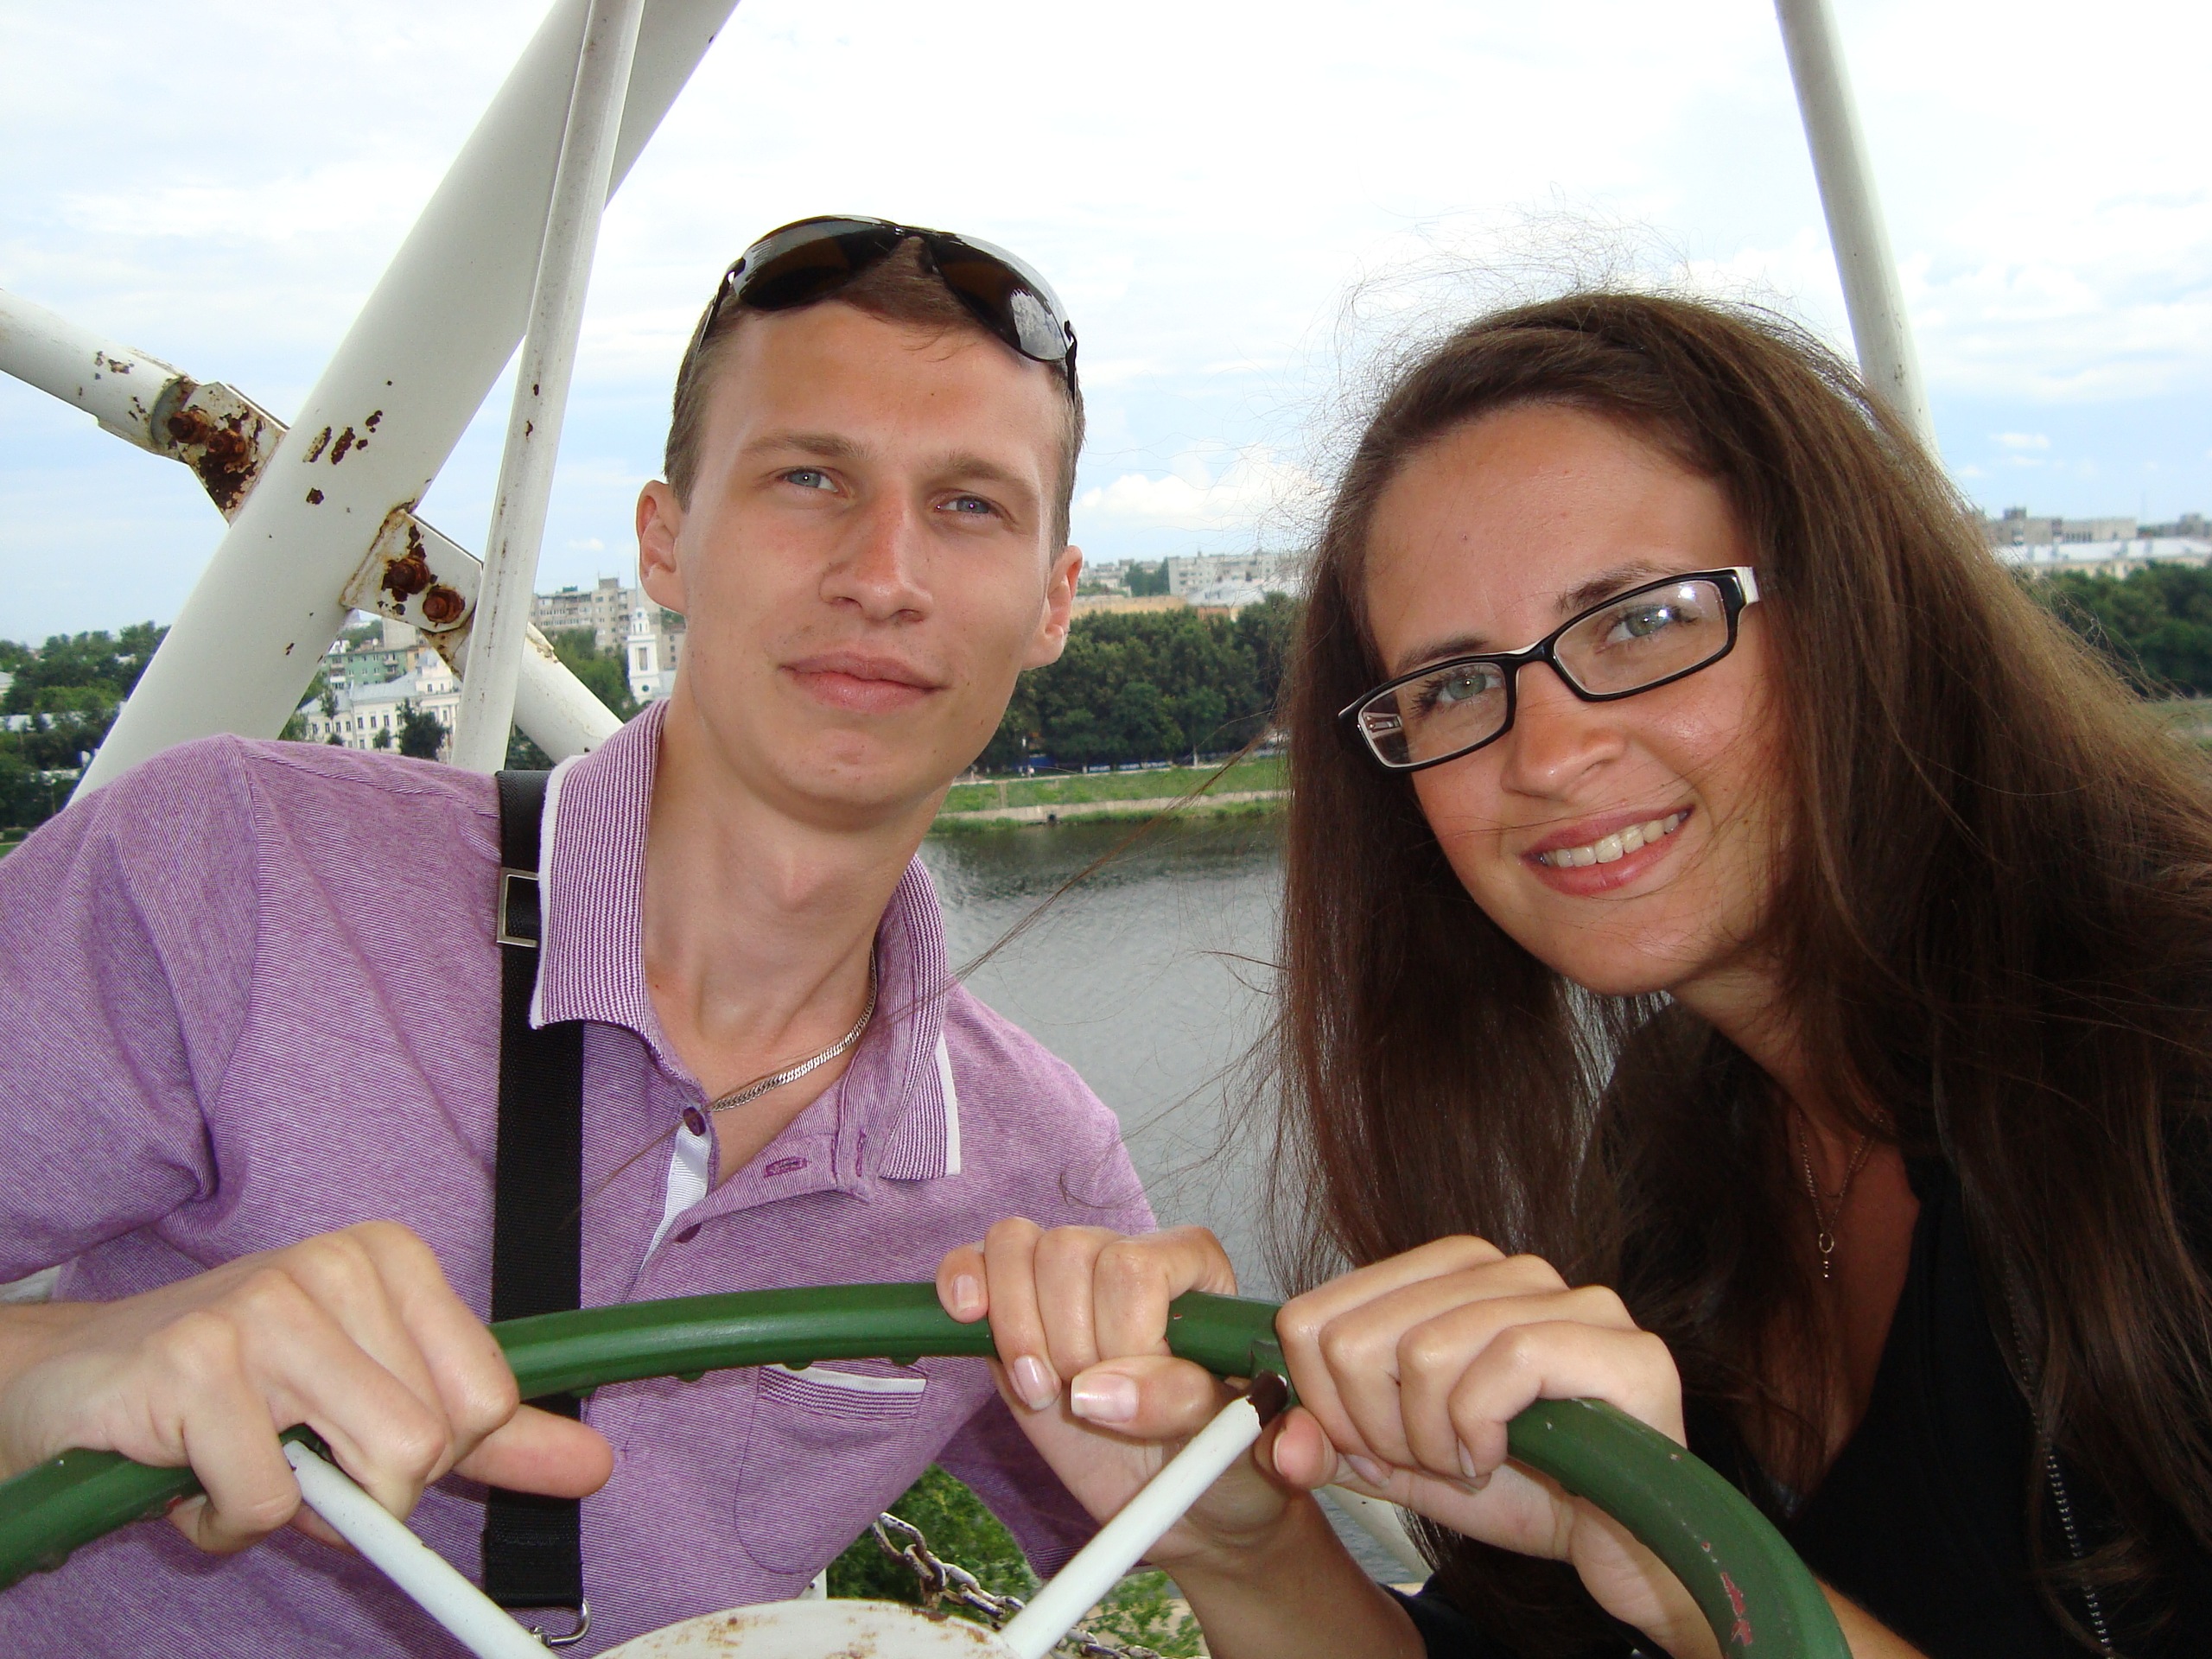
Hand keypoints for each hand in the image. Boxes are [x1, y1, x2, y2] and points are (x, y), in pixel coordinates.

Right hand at [0, 1222, 613, 1553]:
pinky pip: (266, 1501)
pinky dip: (227, 1521)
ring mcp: (264, 1305)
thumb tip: (593, 1467)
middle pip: (431, 1442)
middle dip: (365, 1490)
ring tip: (244, 1461)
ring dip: (296, 1510)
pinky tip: (189, 1472)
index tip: (362, 1441)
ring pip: (366, 1470)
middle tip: (297, 1461)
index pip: (488, 1398)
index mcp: (393, 1258)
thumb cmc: (234, 1389)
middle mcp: (335, 1264)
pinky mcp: (195, 1362)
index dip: (431, 1456)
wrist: (75, 1380)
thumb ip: (487, 1437)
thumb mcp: (374, 1398)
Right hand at [936, 1220, 1306, 1566]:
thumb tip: (1093, 1390)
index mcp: (1192, 1265)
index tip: (1139, 1397)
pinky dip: (961, 1282)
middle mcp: (1126, 1255)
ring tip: (1042, 1390)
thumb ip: (1174, 1399)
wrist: (1178, 1496)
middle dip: (1068, 1345)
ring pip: (1014, 1245)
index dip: (1122, 1338)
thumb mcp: (1224, 1432)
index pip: (1132, 1266)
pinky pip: (973, 1260)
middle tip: (1087, 1404)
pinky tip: (968, 1319)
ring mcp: (1064, 1280)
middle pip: (1067, 1251)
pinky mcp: (1012, 1309)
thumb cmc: (1222, 1456)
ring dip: (1016, 1330)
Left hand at [1268, 1237, 1717, 1658]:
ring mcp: (1575, 1301)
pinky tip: (1500, 1459)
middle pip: (1361, 1333)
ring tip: (1466, 1462)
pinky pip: (1503, 1366)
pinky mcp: (1625, 1350)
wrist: (1627, 1544)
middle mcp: (1512, 1270)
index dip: (1322, 1397)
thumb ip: (1339, 1445)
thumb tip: (1278, 1443)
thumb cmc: (1527, 1489)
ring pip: (1427, 1349)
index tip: (1363, 1445)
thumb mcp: (1407, 1465)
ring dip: (1430, 1438)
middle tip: (1423, 1461)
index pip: (1319, 1311)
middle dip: (1374, 1425)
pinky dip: (1480, 1432)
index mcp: (1452, 1276)